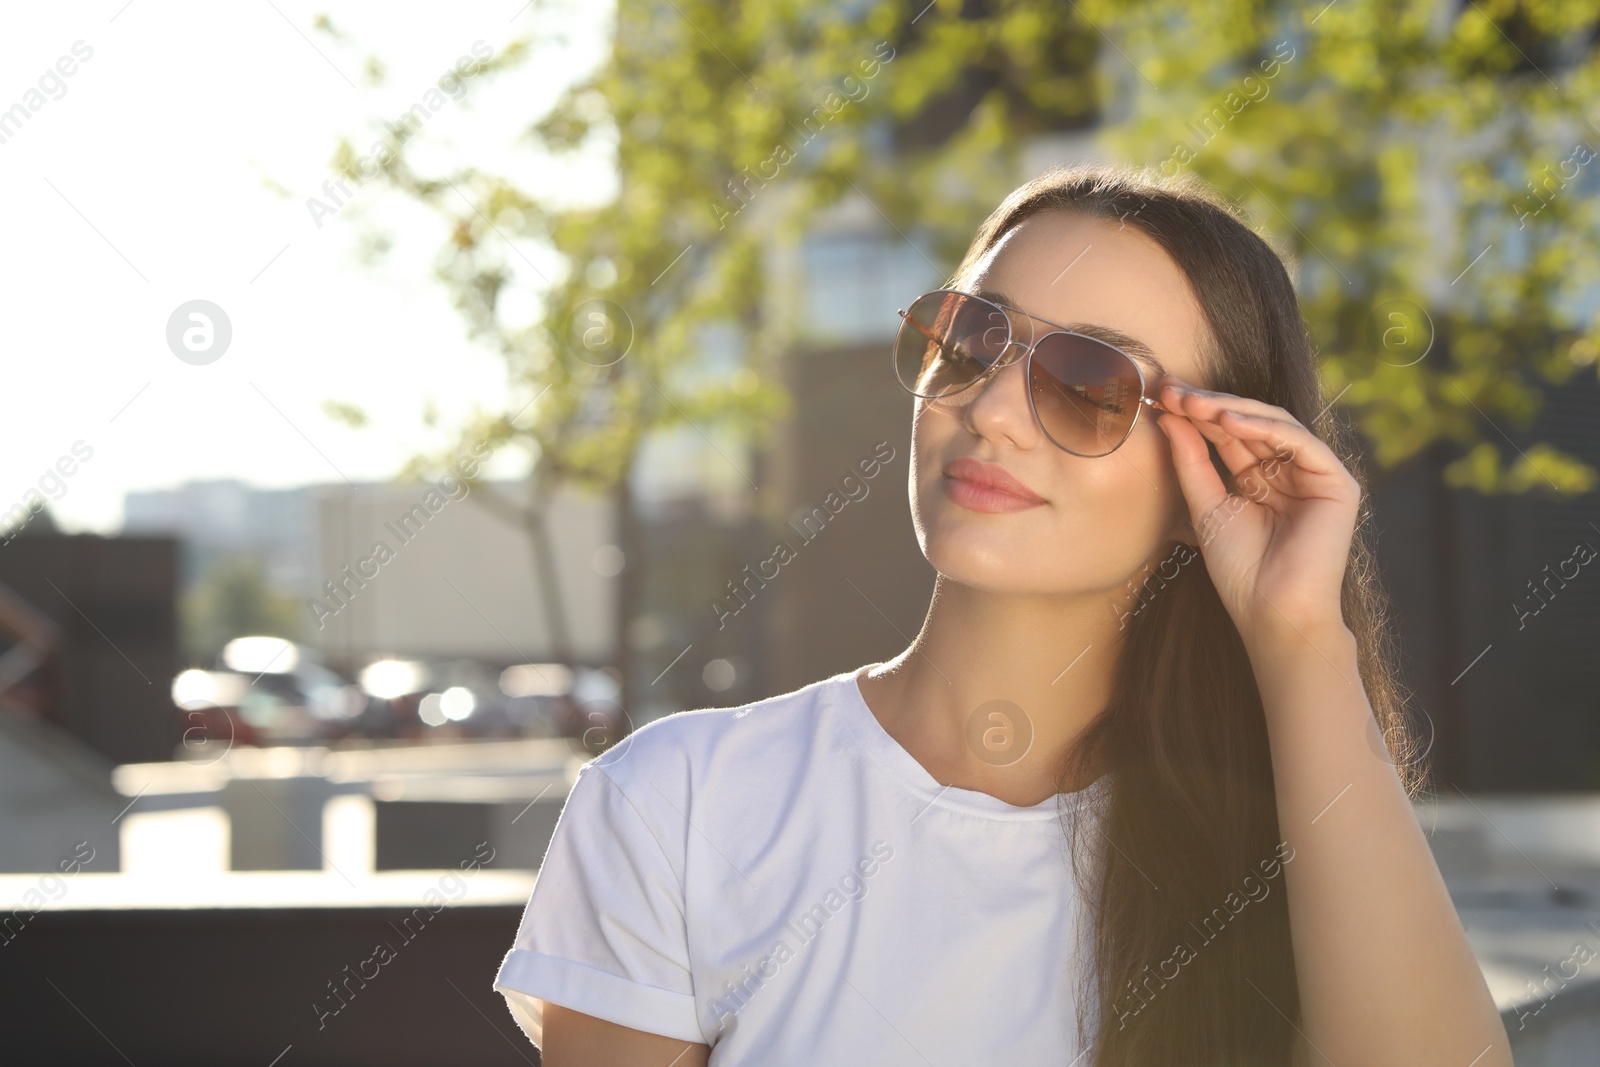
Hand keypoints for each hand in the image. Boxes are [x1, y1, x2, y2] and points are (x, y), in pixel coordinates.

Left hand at [1154, 373, 1358, 648]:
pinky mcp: (1337, 482)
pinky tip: (1228, 420)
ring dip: (1230, 410)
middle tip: (1171, 390)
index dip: (1196, 413)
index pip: (1228, 435)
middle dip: (1209, 405)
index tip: (1160, 396)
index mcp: (1261, 479)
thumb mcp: (1206, 506)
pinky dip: (1263, 427)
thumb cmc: (1240, 570)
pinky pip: (1299, 442)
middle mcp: (1290, 472)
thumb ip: (1191, 460)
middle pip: (1249, 424)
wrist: (1271, 612)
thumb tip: (1169, 415)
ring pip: (1274, 425)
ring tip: (1192, 402)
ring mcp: (1315, 475)